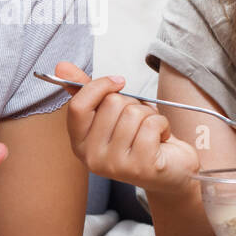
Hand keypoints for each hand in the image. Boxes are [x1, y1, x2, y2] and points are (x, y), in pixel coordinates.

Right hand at [54, 61, 198, 195]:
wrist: (172, 169)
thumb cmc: (140, 138)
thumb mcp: (112, 113)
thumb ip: (87, 91)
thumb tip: (62, 67)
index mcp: (79, 143)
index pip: (78, 106)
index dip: (100, 86)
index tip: (118, 82)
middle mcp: (92, 158)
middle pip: (111, 104)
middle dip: (132, 103)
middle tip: (138, 121)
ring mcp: (115, 165)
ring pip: (133, 113)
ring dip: (149, 115)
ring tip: (150, 131)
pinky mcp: (140, 167)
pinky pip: (151, 125)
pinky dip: (163, 124)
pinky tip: (161, 139)